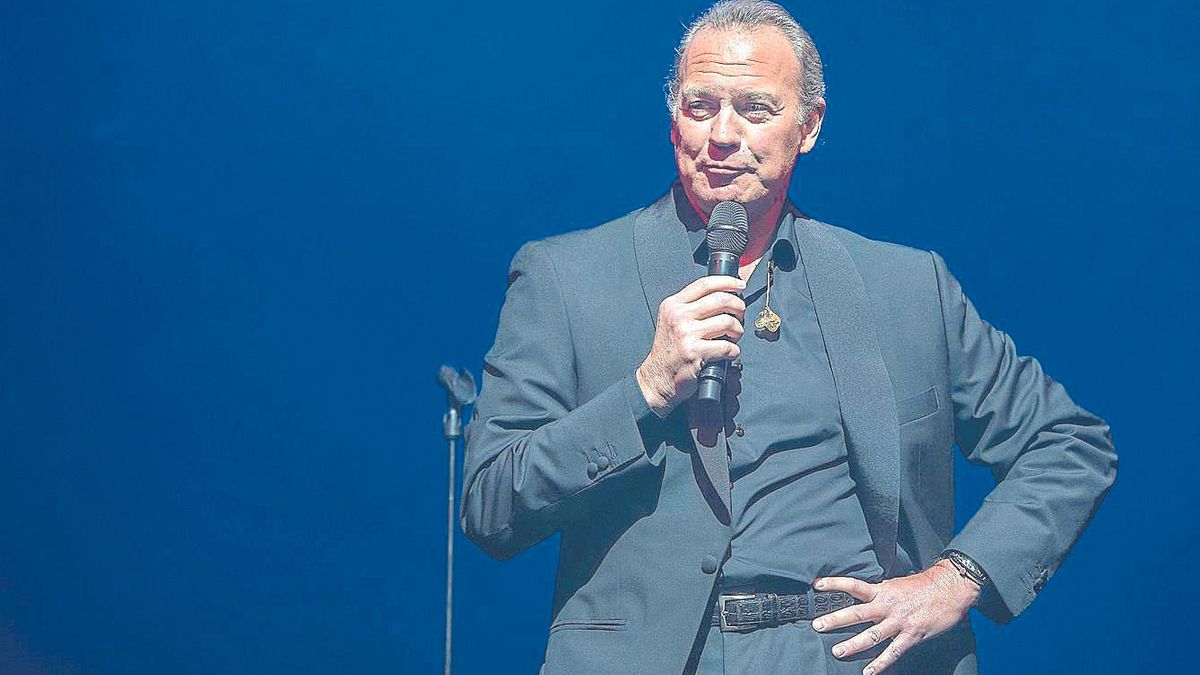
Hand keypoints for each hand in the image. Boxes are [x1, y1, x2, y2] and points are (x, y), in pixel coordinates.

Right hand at [636, 275, 746, 416]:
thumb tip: (723, 296)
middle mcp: (678, 316)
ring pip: (727, 322)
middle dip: (738, 307)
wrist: (657, 378)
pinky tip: (728, 353)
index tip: (740, 285)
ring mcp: (686, 334)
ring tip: (733, 337)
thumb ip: (691, 307)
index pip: (704, 284)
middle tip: (740, 316)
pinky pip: (727, 346)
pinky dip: (734, 351)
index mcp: (673, 305)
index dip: (727, 281)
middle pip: (720, 300)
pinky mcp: (695, 352)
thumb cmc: (669, 351)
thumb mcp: (671, 321)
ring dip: (738, 331)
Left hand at [810, 561, 980, 674]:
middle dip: (836, 619)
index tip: (817, 585)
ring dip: (853, 644)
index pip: (854, 585)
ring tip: (837, 651)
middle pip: (857, 613)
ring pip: (872, 635)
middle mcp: (887, 605)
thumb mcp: (897, 583)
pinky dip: (880, 663)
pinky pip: (893, 652)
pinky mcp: (912, 635)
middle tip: (817, 625)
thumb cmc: (924, 586)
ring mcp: (899, 621)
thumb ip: (880, 592)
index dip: (835, 584)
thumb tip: (864, 595)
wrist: (951, 588)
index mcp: (882, 590)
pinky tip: (868, 672)